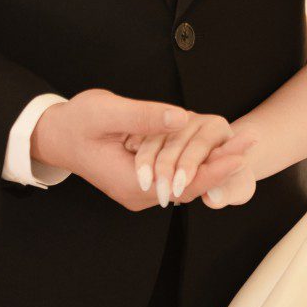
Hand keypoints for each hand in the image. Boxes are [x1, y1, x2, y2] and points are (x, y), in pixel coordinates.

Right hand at [33, 90, 252, 211]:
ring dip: (213, 163)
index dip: (215, 167)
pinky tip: (217, 147)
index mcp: (133, 183)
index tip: (241, 151)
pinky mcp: (143, 180)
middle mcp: (140, 194)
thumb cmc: (77, 123)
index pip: (184, 182)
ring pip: (186, 181)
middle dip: (222, 165)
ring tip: (243, 142)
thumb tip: (180, 119)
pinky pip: (177, 175)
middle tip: (252, 141)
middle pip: (191, 185)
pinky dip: (197, 163)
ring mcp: (142, 190)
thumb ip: (145, 117)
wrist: (54, 135)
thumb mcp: (108, 112)